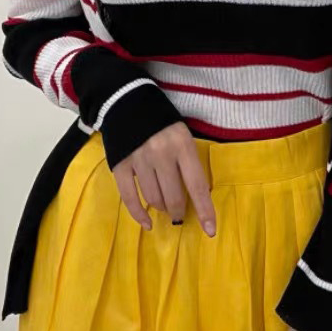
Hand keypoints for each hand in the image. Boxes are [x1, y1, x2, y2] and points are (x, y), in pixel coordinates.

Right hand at [111, 121, 216, 236]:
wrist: (126, 100)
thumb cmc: (161, 121)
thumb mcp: (183, 135)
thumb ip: (189, 163)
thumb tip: (194, 196)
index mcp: (182, 145)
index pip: (197, 184)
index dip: (205, 209)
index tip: (211, 230)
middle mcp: (161, 154)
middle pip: (174, 196)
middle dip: (179, 210)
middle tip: (179, 213)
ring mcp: (139, 160)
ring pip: (154, 198)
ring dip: (161, 208)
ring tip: (164, 206)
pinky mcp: (120, 165)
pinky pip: (130, 197)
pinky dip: (139, 214)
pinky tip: (147, 223)